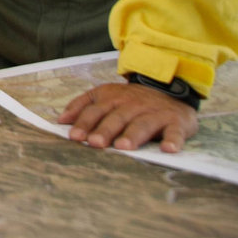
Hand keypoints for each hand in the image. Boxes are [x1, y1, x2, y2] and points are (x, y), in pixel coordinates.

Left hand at [58, 81, 198, 152]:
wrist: (169, 88)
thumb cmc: (131, 100)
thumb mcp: (105, 95)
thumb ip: (82, 105)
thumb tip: (61, 120)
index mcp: (112, 98)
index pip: (95, 110)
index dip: (84, 123)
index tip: (74, 137)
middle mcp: (132, 105)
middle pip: (116, 118)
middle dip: (105, 130)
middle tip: (95, 144)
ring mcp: (154, 113)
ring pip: (142, 124)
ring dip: (132, 136)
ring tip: (123, 147)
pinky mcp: (176, 122)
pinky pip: (175, 132)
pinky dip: (173, 140)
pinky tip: (168, 149)